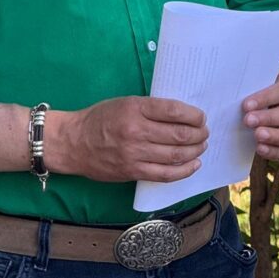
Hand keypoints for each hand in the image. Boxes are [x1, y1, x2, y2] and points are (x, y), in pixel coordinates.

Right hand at [46, 97, 208, 182]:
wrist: (73, 143)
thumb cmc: (101, 118)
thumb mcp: (126, 102)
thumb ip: (150, 108)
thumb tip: (181, 113)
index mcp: (135, 108)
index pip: (173, 110)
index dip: (193, 115)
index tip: (201, 117)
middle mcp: (136, 131)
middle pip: (178, 134)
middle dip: (198, 134)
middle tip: (205, 132)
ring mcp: (134, 154)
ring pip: (174, 155)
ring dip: (195, 151)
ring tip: (202, 146)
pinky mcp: (132, 172)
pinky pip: (164, 175)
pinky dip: (183, 171)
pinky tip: (193, 165)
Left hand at [242, 70, 278, 159]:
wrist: (260, 97)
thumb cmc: (257, 85)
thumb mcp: (256, 79)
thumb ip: (249, 84)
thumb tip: (230, 87)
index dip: (266, 98)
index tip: (246, 105)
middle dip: (267, 118)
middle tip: (248, 120)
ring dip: (273, 136)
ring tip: (256, 135)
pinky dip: (272, 151)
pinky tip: (259, 148)